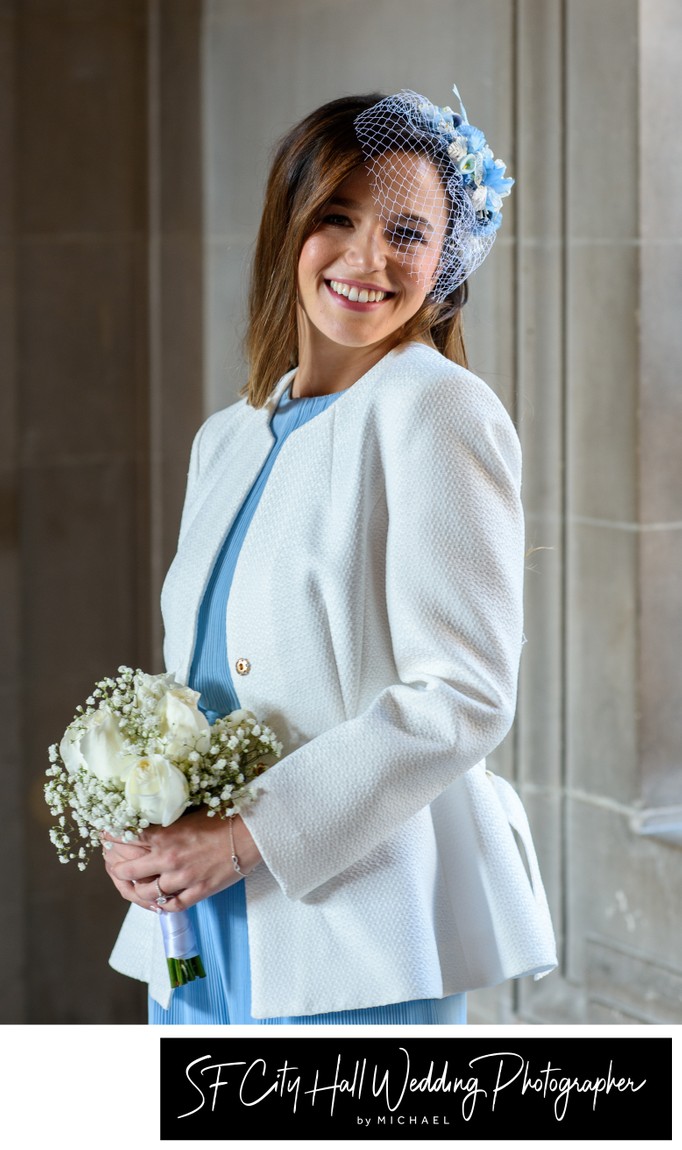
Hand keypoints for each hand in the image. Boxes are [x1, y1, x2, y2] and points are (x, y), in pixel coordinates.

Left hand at [101, 810, 261, 911]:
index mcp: (164, 835)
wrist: (250, 834)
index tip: (105, 836)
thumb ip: (165, 823)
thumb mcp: (187, 814)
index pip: (125, 837)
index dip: (111, 837)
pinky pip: (172, 906)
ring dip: (138, 892)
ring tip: (136, 888)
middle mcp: (167, 858)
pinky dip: (163, 905)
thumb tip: (147, 823)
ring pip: (147, 893)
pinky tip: (161, 902)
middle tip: (115, 868)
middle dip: (117, 870)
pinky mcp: (197, 891)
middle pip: (128, 871)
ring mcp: (182, 878)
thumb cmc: (222, 818)